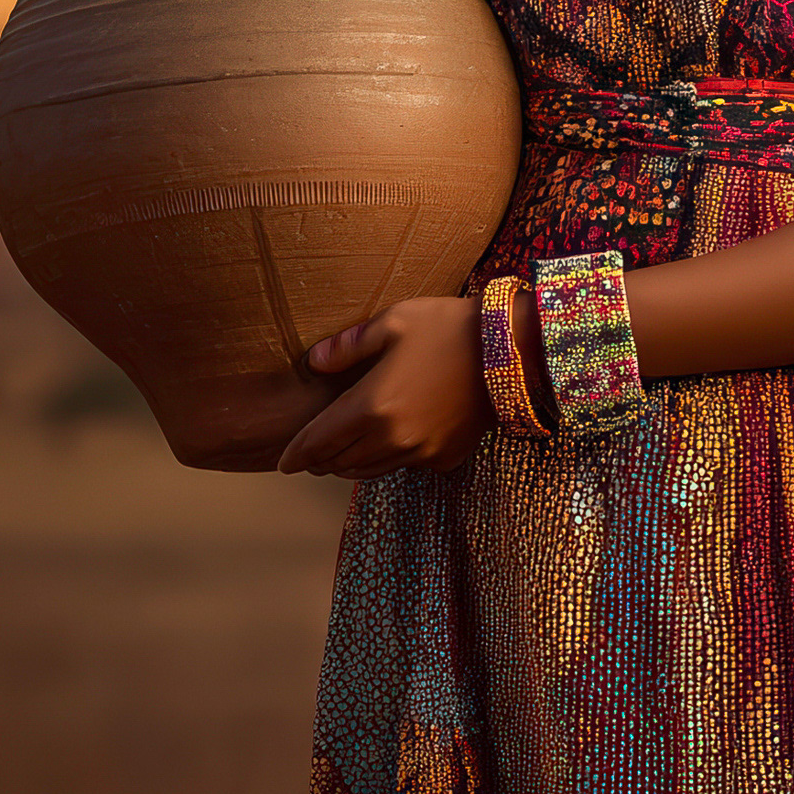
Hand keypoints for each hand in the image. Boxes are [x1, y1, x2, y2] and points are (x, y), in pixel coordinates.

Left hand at [275, 296, 493, 478]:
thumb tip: (314, 361)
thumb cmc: (448, 329)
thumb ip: (347, 345)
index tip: (284, 462)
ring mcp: (421, 452)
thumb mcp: (392, 322)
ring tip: (339, 455)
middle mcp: (392, 438)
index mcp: (370, 406)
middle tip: (309, 455)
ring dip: (349, 464)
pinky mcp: (444, 457)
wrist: (510, 351)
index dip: (297, 454)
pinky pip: (405, 466)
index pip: (318, 442)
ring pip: (370, 471)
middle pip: (341, 462)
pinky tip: (389, 442)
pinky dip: (388, 460)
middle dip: (320, 460)